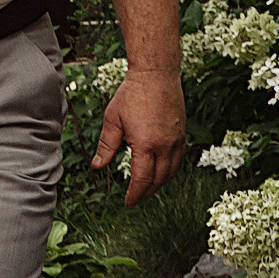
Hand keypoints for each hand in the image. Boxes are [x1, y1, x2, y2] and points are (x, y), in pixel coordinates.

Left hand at [92, 66, 187, 207]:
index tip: (128, 203)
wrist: (156, 74)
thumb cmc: (132, 94)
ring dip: (159, 184)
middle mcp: (165, 146)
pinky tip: (161, 171)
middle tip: (136, 199)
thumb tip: (97, 166)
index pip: (142, 180)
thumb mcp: (112, 120)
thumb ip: (106, 146)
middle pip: (158, 180)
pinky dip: (169, 171)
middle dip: (146, 193)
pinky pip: (178, 160)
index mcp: (146, 145)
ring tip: (147, 189)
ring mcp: (176, 140)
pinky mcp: (182, 133)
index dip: (135, 194)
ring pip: (172, 172)